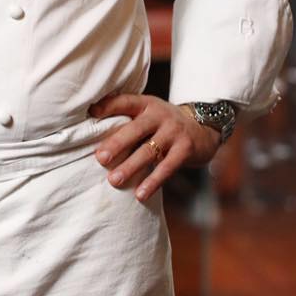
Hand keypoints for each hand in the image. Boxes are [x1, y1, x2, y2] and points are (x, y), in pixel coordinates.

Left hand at [88, 94, 220, 202]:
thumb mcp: (148, 113)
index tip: (91, 113)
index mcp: (147, 104)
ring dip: (131, 167)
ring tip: (114, 180)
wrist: (204, 127)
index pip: (126, 101)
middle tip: (100, 158)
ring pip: (149, 151)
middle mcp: (160, 115)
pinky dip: (153, 181)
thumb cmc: (164, 123)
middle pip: (135, 129)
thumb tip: (93, 123)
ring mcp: (174, 132)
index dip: (109, 106)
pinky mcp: (185, 149)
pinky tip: (140, 194)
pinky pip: (166, 167)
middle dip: (117, 144)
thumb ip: (127, 117)